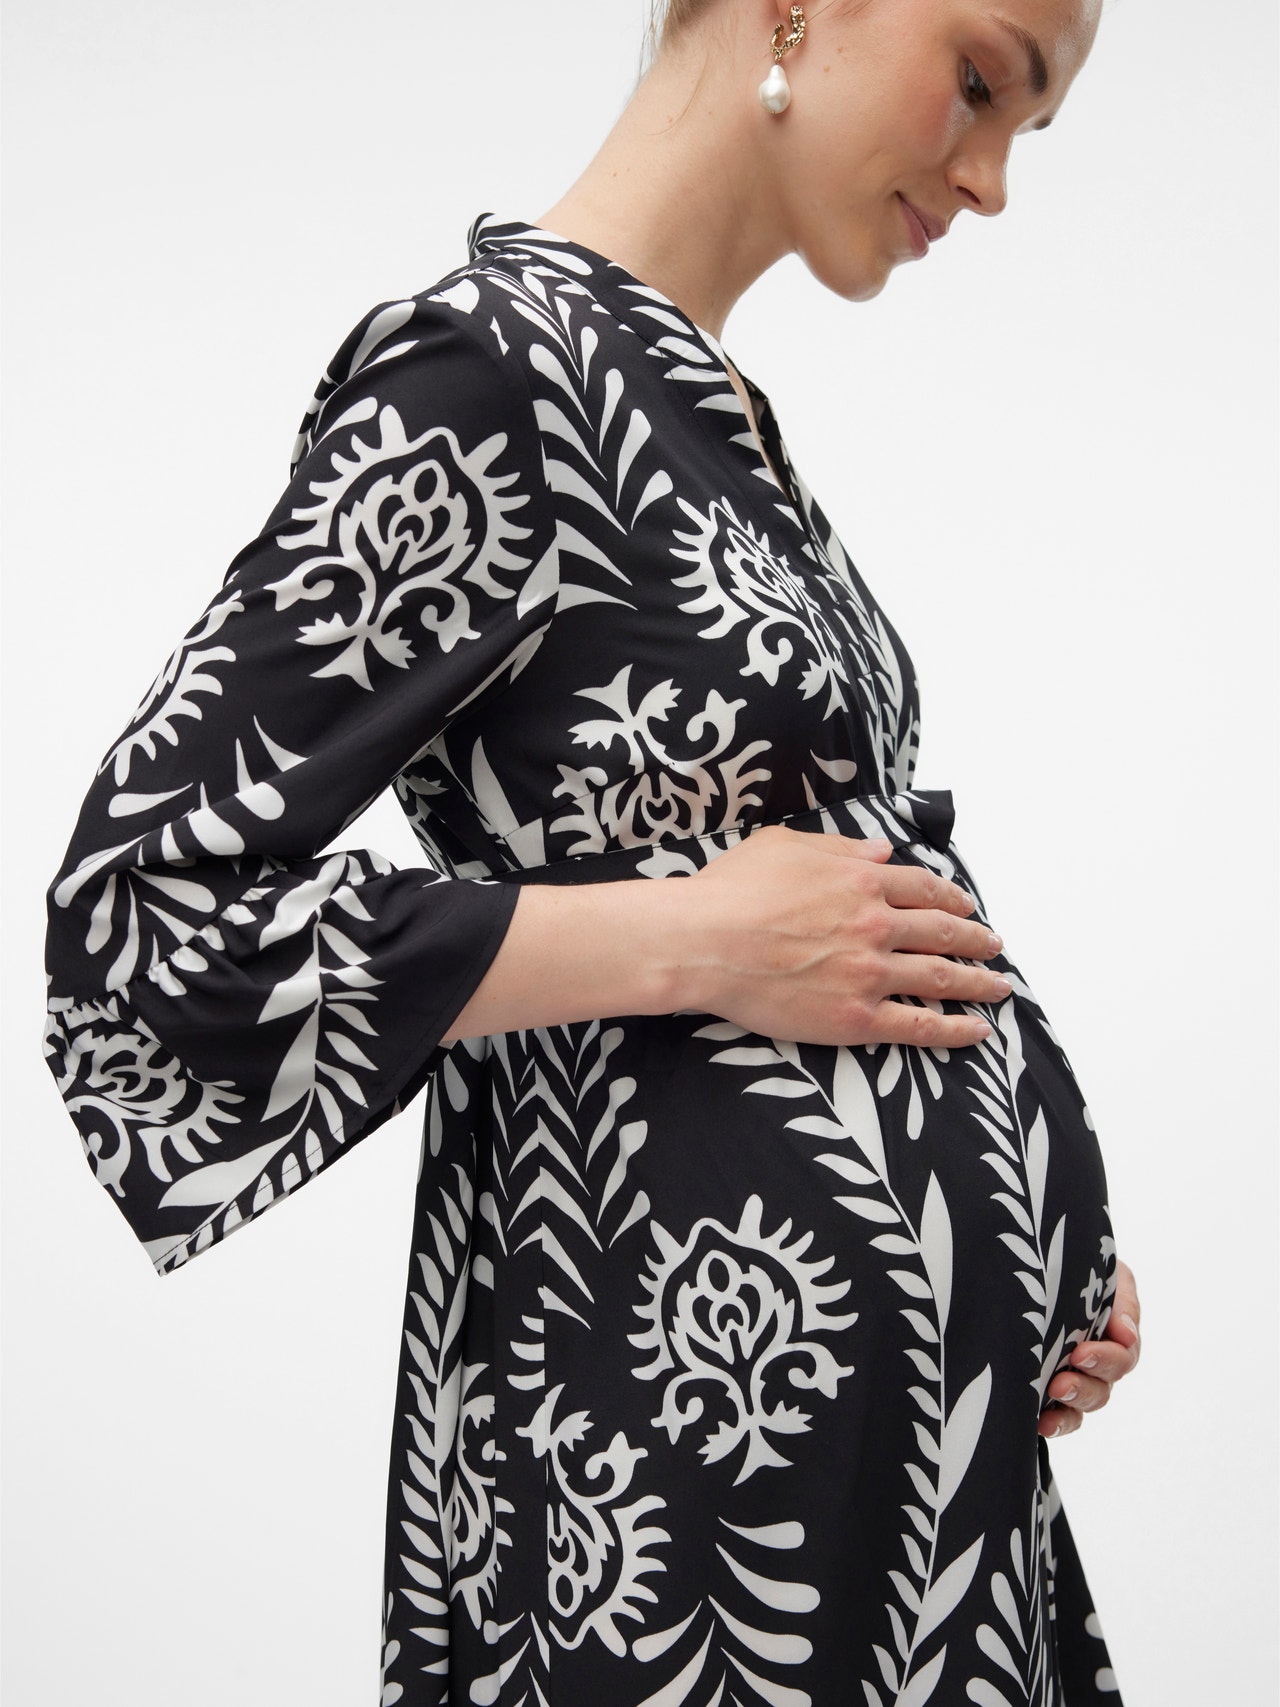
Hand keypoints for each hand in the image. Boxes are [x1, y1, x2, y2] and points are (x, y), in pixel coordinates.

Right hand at [684, 826, 1006, 1047]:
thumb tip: (881, 850)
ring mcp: (871, 972)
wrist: (704, 941)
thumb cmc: (731, 890)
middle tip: (994, 946)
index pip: (924, 888)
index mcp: (861, 879)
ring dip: (978, 983)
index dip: (952, 898)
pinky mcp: (857, 1016)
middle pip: (944, 931)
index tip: (967, 906)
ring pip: (942, 978)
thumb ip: (839, 847)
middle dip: (976, 939)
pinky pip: (920, 1025)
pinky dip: (954, 1030)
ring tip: (998, 987)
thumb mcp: (784, 846)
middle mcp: (877, 923)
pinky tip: (977, 1031)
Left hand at [1038, 1258, 1141, 1437]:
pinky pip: (1065, 1417)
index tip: (1084, 1350)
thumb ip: (1119, 1296)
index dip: (1110, 1354)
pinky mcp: (1051, 1390)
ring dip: (1078, 1396)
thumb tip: (1126, 1333)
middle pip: (1110, 1376)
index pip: (1125, 1347)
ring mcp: (1077, 1373)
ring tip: (1055, 1389)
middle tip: (1073, 1362)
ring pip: (1091, 1398)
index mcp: (1113, 1321)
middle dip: (1094, 1373)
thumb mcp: (1098, 1266)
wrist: (1025, 1263)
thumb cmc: (1062, 1259)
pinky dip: (1059, 1422)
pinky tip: (1043, 1422)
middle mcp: (1099, 1351)